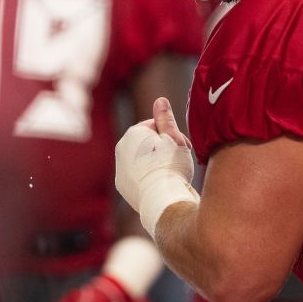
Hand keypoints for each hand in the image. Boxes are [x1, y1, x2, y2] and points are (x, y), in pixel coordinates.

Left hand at [115, 98, 196, 234]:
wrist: (162, 201)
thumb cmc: (171, 167)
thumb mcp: (174, 138)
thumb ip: (166, 119)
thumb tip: (159, 100)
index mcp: (134, 133)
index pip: (156, 126)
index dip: (171, 134)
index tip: (182, 146)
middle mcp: (121, 148)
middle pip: (148, 142)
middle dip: (162, 148)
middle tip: (180, 159)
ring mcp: (120, 168)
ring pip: (142, 159)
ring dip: (155, 162)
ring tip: (170, 173)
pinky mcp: (122, 185)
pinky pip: (137, 175)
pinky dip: (147, 176)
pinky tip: (160, 183)